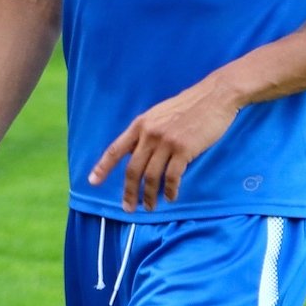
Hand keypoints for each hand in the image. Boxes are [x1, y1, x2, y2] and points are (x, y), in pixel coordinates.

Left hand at [89, 77, 239, 211]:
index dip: (103, 167)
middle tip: (128, 208)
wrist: (212, 97)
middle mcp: (149, 133)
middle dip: (129, 192)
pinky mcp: (184, 149)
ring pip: (151, 176)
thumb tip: (136, 152)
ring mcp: (166, 142)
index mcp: (140, 124)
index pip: (116, 149)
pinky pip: (172, 177)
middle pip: (132, 169)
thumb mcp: (158, 114)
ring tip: (149, 207)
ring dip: (149, 196)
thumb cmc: (186, 106)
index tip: (93, 182)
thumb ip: (146, 132)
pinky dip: (170, 191)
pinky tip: (170, 198)